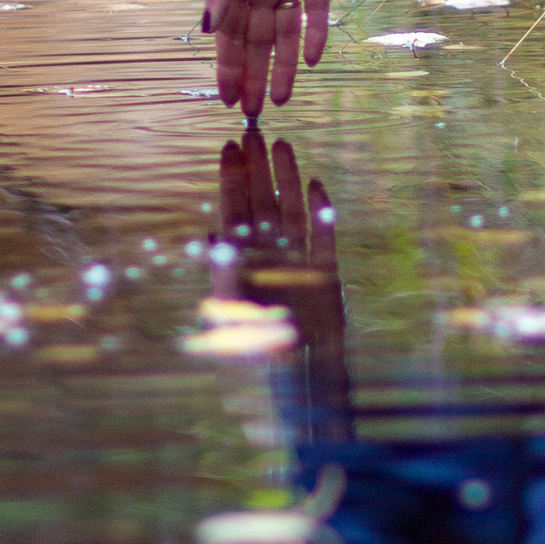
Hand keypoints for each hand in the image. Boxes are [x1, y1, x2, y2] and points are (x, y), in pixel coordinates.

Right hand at [203, 0, 337, 113]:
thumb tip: (210, 28)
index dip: (227, 67)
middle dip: (252, 76)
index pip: (228, 34)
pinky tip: (310, 60)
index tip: (225, 99)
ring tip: (279, 99)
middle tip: (251, 113)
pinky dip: (315, 33)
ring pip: (285, 33)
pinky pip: (318, 9)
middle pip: (256, 41)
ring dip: (282, 65)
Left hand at [215, 134, 351, 429]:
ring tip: (285, 146)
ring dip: (288, 184)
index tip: (227, 148)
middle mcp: (266, 272)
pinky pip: (325, 244)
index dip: (230, 184)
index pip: (231, 221)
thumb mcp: (232, 328)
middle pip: (261, 212)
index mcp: (237, 279)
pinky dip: (322, 216)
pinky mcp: (328, 288)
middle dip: (257, 173)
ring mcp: (297, 277)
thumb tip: (216, 240)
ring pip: (292, 220)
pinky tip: (318, 187)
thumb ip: (227, 284)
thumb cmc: (259, 382)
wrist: (305, 413)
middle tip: (255, 130)